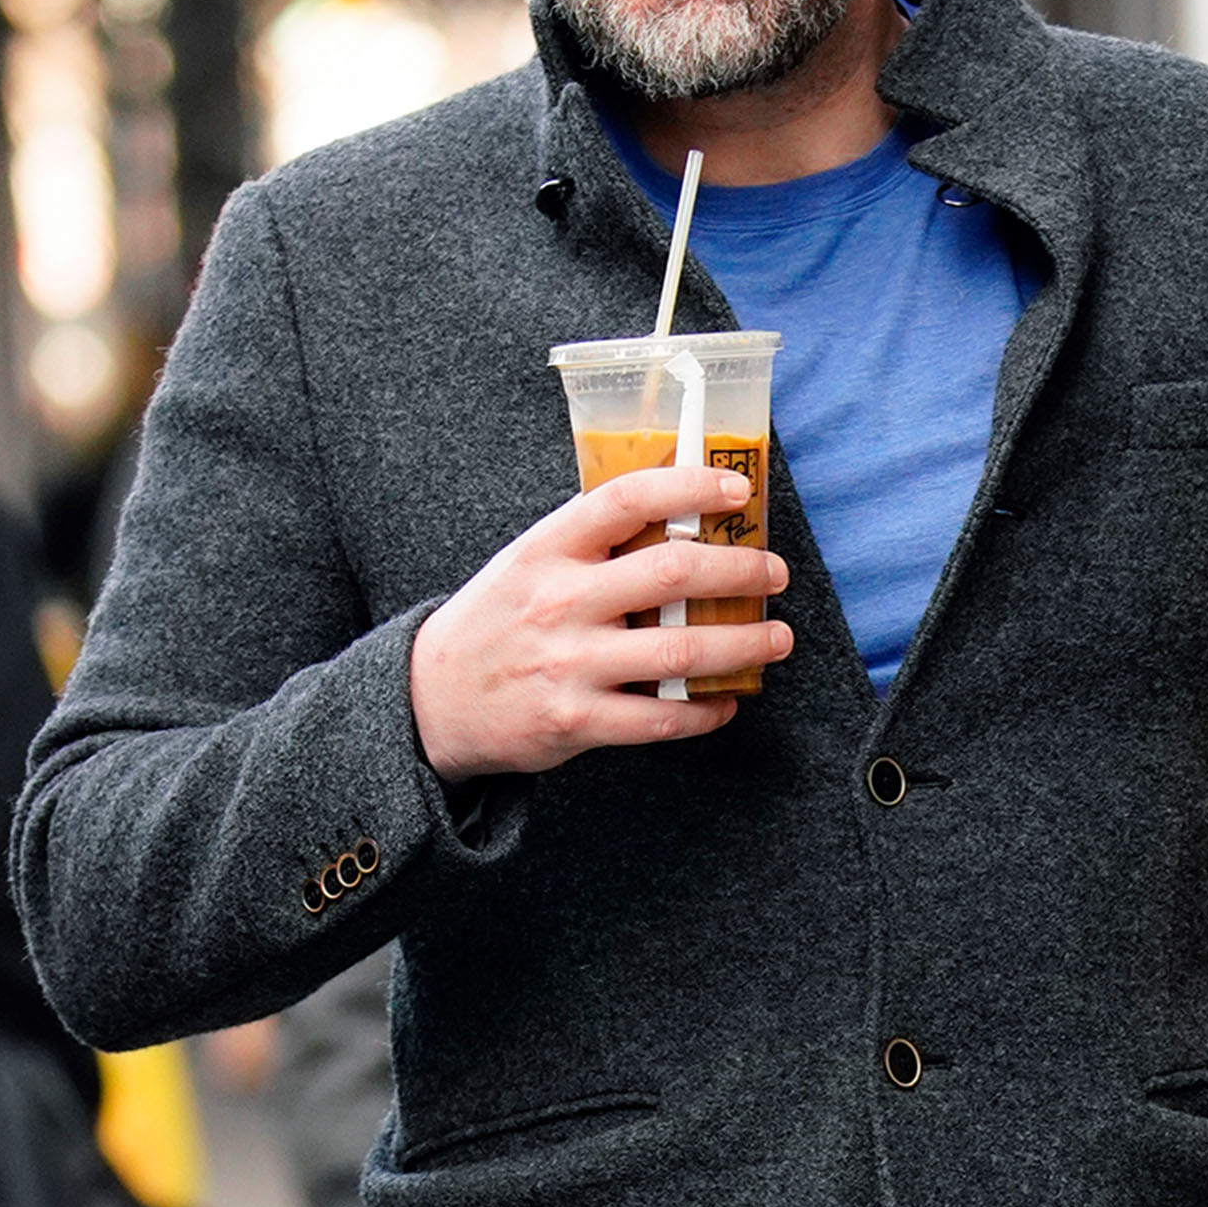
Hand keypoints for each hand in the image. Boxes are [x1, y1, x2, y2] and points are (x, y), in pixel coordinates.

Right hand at [411, 469, 791, 782]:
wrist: (430, 700)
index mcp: (547, 549)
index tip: (737, 490)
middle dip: (741, 570)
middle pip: (672, 573)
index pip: (625, 499)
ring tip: (777, 637)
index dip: (688, 486)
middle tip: (774, 573)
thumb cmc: (500, 620)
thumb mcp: (529, 562)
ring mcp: (568, 664)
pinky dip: (708, 710)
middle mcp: (558, 601)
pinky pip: (664, 716)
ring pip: (683, 650)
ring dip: (745, 643)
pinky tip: (728, 699)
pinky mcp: (575, 720)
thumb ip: (594, 543)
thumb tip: (686, 514)